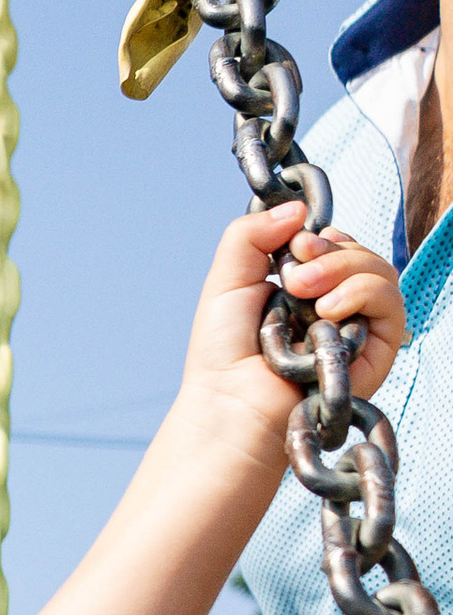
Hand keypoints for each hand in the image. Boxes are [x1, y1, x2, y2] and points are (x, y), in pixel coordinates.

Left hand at [183, 201, 406, 451]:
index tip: (294, 246)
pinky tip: (328, 312)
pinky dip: (362, 294)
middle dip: (329, 252)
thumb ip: (251, 234)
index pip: (334, 243)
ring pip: (379, 271)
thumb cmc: (223, 352)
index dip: (320, 236)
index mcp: (304, 288)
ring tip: (305, 294)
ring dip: (343, 270)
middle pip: (359, 252)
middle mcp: (334, 305)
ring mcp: (356, 327)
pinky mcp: (375, 350)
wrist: (231, 403)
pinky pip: (390, 303)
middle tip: (295, 277)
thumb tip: (298, 211)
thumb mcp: (228, 278)